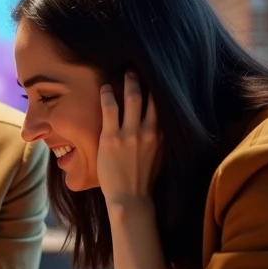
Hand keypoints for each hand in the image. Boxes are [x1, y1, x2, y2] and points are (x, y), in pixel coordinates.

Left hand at [96, 72, 158, 207]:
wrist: (131, 199)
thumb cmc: (143, 179)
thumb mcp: (161, 156)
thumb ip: (161, 138)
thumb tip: (162, 124)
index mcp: (163, 135)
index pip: (164, 105)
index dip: (160, 89)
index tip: (156, 77)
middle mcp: (150, 131)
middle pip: (150, 96)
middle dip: (143, 80)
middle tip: (136, 69)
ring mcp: (131, 133)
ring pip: (132, 97)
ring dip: (128, 82)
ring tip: (124, 73)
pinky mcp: (112, 138)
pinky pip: (110, 108)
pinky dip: (107, 94)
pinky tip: (104, 87)